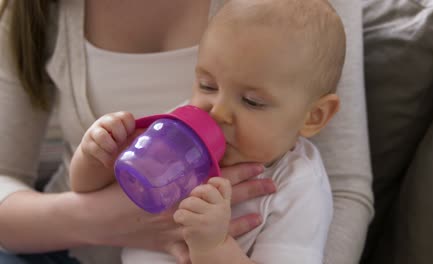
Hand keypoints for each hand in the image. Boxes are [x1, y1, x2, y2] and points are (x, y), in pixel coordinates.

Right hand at [80, 111, 134, 167]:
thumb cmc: (117, 145)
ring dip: (111, 147)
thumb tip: (154, 133)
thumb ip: (138, 135)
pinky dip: (104, 158)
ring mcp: (94, 132)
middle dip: (120, 136)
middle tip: (121, 143)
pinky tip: (108, 161)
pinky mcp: (87, 144)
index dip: (130, 128)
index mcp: (118, 118)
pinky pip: (95, 149)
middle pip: (114, 122)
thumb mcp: (129, 139)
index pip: (127, 116)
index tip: (129, 136)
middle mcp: (105, 122)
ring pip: (102, 135)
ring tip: (114, 152)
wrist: (99, 157)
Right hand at [80, 163, 273, 263]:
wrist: (94, 217)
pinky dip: (205, 256)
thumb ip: (162, 151)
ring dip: (239, 222)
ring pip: (215, 227)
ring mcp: (176, 228)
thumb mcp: (139, 163)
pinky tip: (225, 255)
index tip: (259, 164)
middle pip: (223, 198)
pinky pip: (191, 253)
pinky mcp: (166, 244)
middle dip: (250, 190)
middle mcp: (182, 208)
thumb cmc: (115, 187)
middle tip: (271, 184)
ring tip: (260, 215)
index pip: (216, 177)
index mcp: (177, 186)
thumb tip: (178, 127)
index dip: (240, 170)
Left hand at [174, 177, 231, 251]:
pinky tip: (183, 222)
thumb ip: (217, 196)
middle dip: (194, 194)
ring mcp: (209, 218)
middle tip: (193, 203)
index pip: (224, 184)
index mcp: (225, 203)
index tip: (209, 183)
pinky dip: (178, 217)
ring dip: (184, 207)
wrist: (211, 250)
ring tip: (187, 215)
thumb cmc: (211, 226)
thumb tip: (208, 178)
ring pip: (190, 201)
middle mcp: (220, 209)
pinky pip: (181, 214)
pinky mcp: (197, 226)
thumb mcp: (220, 211)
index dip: (215, 181)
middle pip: (204, 189)